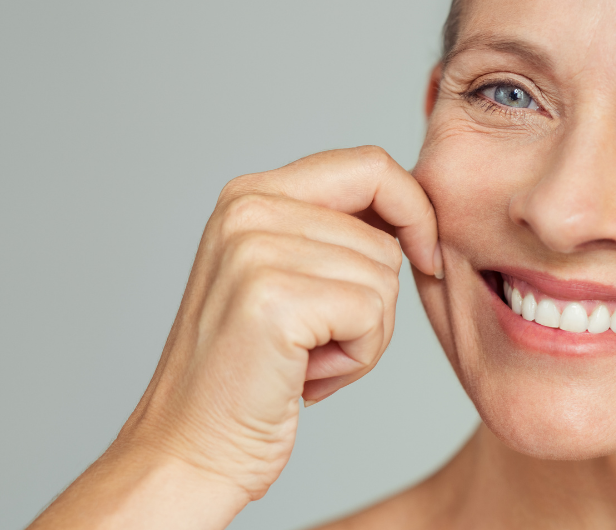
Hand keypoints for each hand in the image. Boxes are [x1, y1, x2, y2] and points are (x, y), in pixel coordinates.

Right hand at [117, 146, 439, 498]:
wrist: (191, 449)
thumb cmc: (251, 375)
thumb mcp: (286, 278)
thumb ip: (335, 232)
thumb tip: (414, 209)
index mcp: (251, 194)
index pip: (368, 165)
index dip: (413, 210)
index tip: (425, 257)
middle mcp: (248, 208)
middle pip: (383, 235)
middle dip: (375, 300)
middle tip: (321, 342)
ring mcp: (255, 249)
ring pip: (385, 278)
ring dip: (365, 336)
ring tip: (305, 360)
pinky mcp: (274, 298)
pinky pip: (373, 315)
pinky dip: (358, 358)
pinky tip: (306, 377)